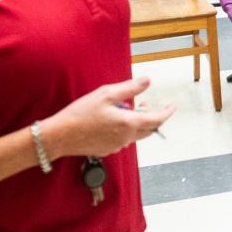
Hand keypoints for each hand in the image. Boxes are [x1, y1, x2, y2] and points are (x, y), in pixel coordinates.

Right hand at [41, 76, 174, 158]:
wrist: (59, 136)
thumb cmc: (80, 114)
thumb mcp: (106, 94)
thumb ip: (130, 88)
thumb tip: (147, 81)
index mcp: (128, 124)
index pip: (157, 120)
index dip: (166, 113)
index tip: (172, 107)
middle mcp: (126, 138)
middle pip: (148, 129)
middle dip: (150, 117)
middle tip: (142, 104)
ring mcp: (116, 146)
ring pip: (135, 134)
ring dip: (135, 122)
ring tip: (122, 109)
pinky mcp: (107, 150)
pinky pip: (122, 140)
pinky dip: (123, 129)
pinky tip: (109, 120)